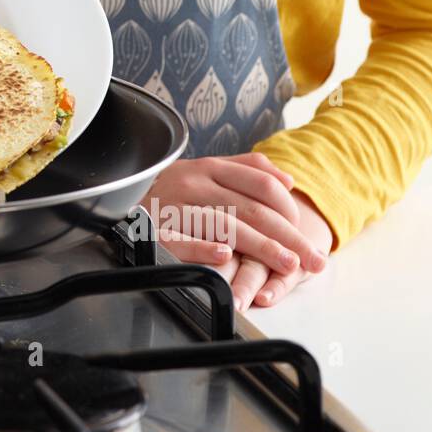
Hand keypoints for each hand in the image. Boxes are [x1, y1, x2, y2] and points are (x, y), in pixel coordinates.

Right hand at [139, 152, 328, 308]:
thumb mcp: (206, 169)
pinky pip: (181, 240)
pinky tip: (224, 258)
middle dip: (289, 236)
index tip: (305, 233)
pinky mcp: (156, 231)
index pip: (261, 184)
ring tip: (287, 264)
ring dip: (261, 247)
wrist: (118, 197)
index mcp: (209, 167)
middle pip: (251, 208)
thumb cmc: (171, 190)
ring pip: (225, 225)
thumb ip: (246, 170)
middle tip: (313, 259)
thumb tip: (288, 179)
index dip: (289, 210)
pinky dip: (203, 249)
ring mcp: (174, 207)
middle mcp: (193, 184)